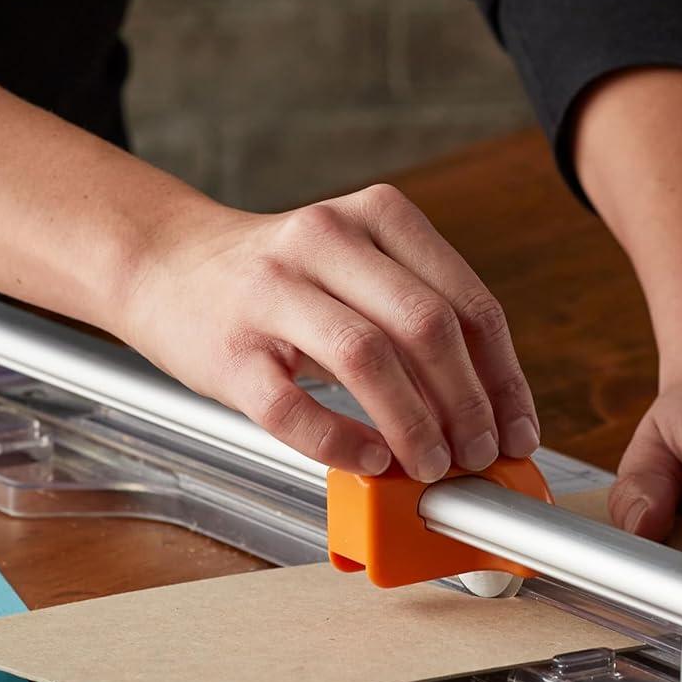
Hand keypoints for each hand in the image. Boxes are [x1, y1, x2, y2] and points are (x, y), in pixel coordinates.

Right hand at [115, 182, 540, 480]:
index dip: (504, 376)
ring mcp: (271, 291)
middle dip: (468, 405)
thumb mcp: (355, 266)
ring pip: (367, 359)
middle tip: (479, 454)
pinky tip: (369, 461)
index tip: (517, 427)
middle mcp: (325, 240)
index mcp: (376, 216)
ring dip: (414, 426)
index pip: (467, 301)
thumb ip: (415, 318)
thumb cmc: (276, 277)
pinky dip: (341, 442)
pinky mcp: (230, 348)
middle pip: (425, 326)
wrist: (164, 263)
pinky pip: (294, 407)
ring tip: (432, 465)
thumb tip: (487, 410)